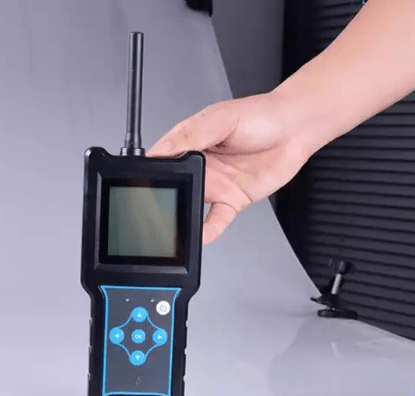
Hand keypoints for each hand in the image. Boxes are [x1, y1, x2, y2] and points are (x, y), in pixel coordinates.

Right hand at [147, 91, 308, 244]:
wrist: (296, 129)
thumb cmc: (261, 116)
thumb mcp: (222, 118)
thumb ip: (192, 135)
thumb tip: (163, 151)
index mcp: (189, 143)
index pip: (161, 161)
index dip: (149, 173)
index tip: (142, 184)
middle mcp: (199, 167)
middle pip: (172, 188)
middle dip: (162, 201)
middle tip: (153, 211)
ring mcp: (215, 185)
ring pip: (190, 207)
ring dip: (180, 218)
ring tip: (172, 227)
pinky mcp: (231, 200)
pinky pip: (215, 220)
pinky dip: (206, 231)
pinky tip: (200, 236)